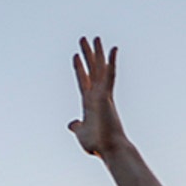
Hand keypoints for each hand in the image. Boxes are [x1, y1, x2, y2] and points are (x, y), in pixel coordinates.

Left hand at [69, 36, 124, 156]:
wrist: (109, 149)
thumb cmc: (98, 144)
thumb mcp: (81, 134)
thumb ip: (77, 127)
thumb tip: (71, 124)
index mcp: (89, 102)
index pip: (83, 81)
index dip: (79, 69)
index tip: (76, 56)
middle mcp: (96, 95)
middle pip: (91, 70)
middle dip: (87, 54)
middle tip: (83, 38)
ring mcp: (102, 94)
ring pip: (100, 69)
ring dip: (97, 53)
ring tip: (94, 37)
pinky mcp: (107, 96)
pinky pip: (109, 76)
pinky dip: (111, 62)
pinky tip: (113, 49)